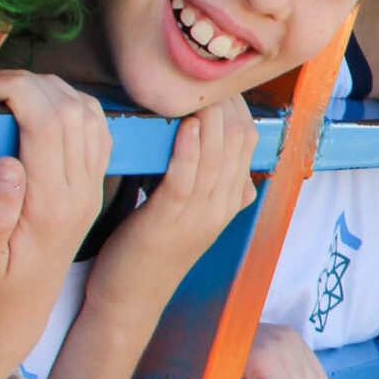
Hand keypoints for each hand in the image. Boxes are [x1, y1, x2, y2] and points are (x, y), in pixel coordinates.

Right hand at [0, 74, 110, 378]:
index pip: (48, 124)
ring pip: (90, 115)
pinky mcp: (90, 187)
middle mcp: (80, 193)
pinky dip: (72, 105)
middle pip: (71, 111)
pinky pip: (96, 131)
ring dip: (53, 89)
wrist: (17, 316)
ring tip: (10, 89)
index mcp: (52, 205)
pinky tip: (42, 105)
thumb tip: (6, 167)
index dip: (16, 90)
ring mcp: (90, 189)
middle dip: (31, 83)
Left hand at [85, 98, 257, 308]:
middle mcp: (221, 207)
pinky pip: (187, 179)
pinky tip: (187, 126)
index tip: (215, 83)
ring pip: (218, 157)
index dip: (236, 106)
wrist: (129, 299)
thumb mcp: (188, 217)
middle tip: (205, 79)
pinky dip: (189, 149)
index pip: (249, 142)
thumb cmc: (149, 251)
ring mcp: (199, 216)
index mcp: (229, 202)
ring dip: (210, 120)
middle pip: (239, 143)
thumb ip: (207, 187)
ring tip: (198, 93)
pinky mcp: (169, 222)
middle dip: (225, 105)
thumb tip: (218, 155)